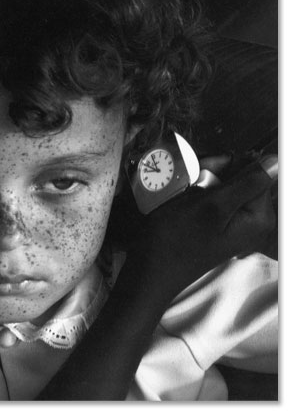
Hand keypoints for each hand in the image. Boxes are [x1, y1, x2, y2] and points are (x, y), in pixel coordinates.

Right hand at [125, 155, 276, 298]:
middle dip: (214, 174)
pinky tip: (182, 200)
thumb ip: (247, 183)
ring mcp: (233, 223)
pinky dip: (196, 193)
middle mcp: (250, 221)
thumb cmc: (178, 238)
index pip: (257, 173)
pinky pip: (211, 198)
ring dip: (201, 183)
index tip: (204, 170)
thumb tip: (277, 161)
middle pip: (240, 179)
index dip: (230, 166)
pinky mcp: (216, 224)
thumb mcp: (212, 206)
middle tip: (190, 184)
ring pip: (222, 185)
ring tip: (182, 193)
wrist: (151, 267)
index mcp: (258, 217)